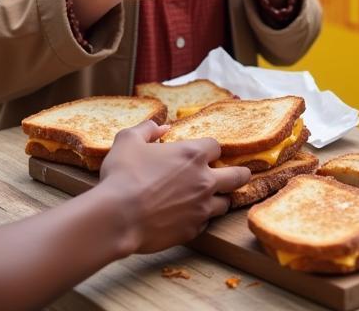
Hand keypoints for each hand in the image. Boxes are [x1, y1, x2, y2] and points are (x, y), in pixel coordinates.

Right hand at [98, 120, 250, 253]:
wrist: (118, 217)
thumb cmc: (122, 175)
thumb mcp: (128, 140)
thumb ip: (147, 129)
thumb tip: (162, 126)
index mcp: (192, 155)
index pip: (217, 146)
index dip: (211, 149)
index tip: (206, 153)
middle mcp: (204, 181)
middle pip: (238, 176)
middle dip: (241, 174)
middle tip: (239, 174)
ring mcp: (201, 208)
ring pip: (225, 203)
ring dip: (220, 198)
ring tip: (212, 198)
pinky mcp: (192, 231)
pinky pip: (206, 223)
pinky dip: (201, 219)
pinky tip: (190, 216)